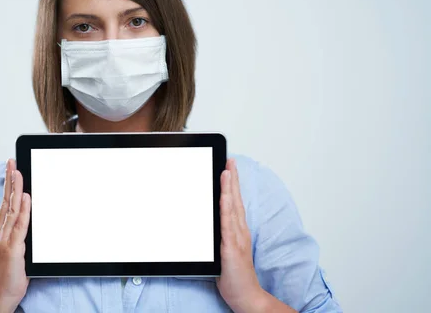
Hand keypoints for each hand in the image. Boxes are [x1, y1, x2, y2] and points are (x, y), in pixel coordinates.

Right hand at [0, 159, 30, 312]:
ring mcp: (5, 240)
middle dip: (9, 180)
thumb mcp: (16, 252)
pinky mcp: (12, 248)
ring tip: (17, 171)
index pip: (5, 204)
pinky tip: (25, 197)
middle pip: (6, 201)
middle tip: (12, 162)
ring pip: (11, 209)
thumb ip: (20, 236)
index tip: (12, 170)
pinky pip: (19, 225)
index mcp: (1, 233)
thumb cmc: (8, 278)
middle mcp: (0, 233)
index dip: (9, 186)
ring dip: (15, 189)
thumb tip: (30, 224)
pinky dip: (22, 209)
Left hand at [216, 159, 263, 311]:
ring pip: (232, 209)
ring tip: (227, 172)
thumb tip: (210, 222)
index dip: (232, 185)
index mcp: (238, 231)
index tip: (229, 168)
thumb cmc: (235, 276)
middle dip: (232, 180)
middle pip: (236, 200)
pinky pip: (227, 226)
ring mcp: (236, 239)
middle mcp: (240, 232)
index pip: (235, 203)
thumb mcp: (226, 251)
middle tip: (230, 161)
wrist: (247, 296)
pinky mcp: (231, 249)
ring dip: (229, 189)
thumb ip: (221, 236)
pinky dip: (226, 210)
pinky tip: (223, 199)